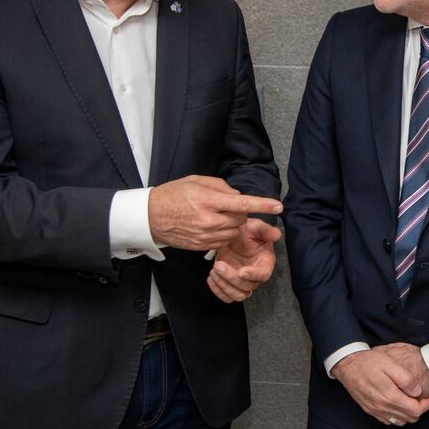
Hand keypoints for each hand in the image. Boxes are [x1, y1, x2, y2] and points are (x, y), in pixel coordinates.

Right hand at [148, 175, 281, 250]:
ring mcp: (204, 235)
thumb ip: (221, 187)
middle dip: (239, 213)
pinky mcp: (201, 246)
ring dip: (232, 224)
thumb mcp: (196, 181)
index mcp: (207, 200)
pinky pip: (223, 241)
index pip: (241, 203)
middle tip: (225, 206)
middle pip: (240, 219)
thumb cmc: (173, 195)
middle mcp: (208, 220)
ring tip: (216, 216)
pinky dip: (223, 233)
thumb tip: (238, 197)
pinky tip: (210, 226)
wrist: (150, 217)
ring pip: (234, 232)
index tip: (278, 206)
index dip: (262, 204)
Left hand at [208, 218, 281, 302]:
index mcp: (265, 262)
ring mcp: (243, 282)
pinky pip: (227, 296)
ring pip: (237, 295)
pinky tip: (211, 278)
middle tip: (219, 265)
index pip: (263, 274)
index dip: (253, 275)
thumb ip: (265, 230)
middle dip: (231, 278)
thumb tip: (276, 234)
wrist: (232, 236)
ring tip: (214, 271)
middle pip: (247, 287)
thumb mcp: (255, 227)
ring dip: (224, 286)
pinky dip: (218, 290)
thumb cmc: (246, 231)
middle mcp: (256, 276)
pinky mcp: (231, 285)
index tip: (241, 272)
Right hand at [333, 349, 428, 425]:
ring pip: (400, 421)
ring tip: (413, 399)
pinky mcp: (370, 410)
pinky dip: (398, 415)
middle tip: (425, 396)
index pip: (416, 410)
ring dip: (410, 413)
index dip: (428, 404)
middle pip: (410, 418)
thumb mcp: (390, 364)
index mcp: (390, 397)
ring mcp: (375, 411)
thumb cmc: (368, 362)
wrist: (347, 365)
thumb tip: (418, 392)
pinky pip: (389, 420)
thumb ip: (407, 379)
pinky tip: (399, 403)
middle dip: (421, 408)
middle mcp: (382, 408)